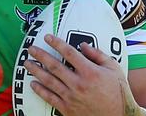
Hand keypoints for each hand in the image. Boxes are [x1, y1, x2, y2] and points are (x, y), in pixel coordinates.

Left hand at [24, 34, 142, 115]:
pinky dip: (40, 90)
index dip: (56, 43)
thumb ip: (98, 55)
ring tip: (27, 63)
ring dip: (36, 71)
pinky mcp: (68, 109)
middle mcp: (78, 84)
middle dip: (40, 55)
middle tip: (30, 48)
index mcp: (90, 72)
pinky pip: (50, 98)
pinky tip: (32, 84)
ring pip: (49, 81)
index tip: (47, 37)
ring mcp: (71, 97)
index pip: (69, 53)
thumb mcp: (114, 69)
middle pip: (54, 66)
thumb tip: (83, 45)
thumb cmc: (118, 92)